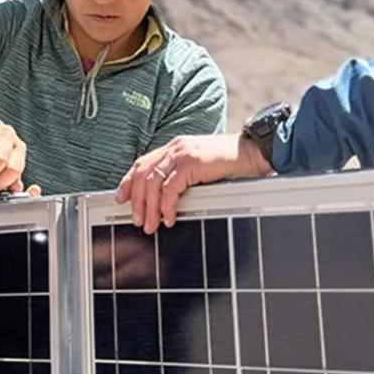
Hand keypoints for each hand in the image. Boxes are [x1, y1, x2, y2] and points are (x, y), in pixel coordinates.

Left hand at [116, 134, 273, 234]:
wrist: (252, 153)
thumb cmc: (229, 164)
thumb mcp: (199, 168)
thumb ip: (181, 176)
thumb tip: (165, 199)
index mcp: (174, 148)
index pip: (142, 164)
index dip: (129, 181)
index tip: (121, 198)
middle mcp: (175, 148)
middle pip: (143, 174)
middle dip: (137, 200)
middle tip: (138, 220)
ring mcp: (182, 153)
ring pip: (153, 182)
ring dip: (149, 207)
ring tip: (150, 225)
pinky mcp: (192, 162)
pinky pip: (170, 187)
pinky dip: (166, 205)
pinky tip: (169, 218)